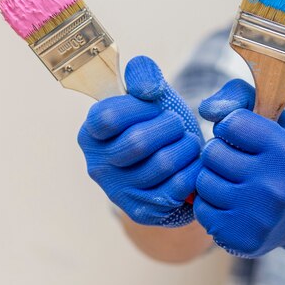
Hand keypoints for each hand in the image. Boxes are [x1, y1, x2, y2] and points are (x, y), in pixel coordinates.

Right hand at [78, 56, 202, 226]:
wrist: (173, 161)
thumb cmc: (156, 121)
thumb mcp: (148, 92)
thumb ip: (143, 73)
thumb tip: (148, 88)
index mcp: (90, 133)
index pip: (109, 116)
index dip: (141, 106)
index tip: (155, 103)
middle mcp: (97, 166)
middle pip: (138, 142)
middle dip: (170, 126)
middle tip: (178, 124)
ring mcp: (118, 192)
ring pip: (163, 164)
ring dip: (186, 147)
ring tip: (187, 142)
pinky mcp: (142, 211)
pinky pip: (179, 187)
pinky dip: (193, 169)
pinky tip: (191, 163)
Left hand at [193, 79, 284, 256]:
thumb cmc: (280, 157)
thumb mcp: (274, 119)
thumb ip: (240, 97)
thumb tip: (206, 109)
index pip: (230, 123)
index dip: (231, 127)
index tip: (244, 137)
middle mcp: (276, 186)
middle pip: (211, 153)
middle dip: (218, 153)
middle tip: (236, 161)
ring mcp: (259, 216)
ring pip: (202, 182)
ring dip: (211, 178)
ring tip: (232, 181)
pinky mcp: (242, 238)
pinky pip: (201, 210)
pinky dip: (209, 204)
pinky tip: (229, 203)